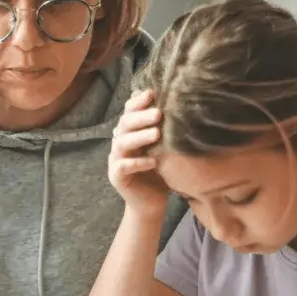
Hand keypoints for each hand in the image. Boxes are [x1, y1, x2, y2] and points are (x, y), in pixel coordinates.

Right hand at [109, 91, 168, 216]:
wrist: (151, 202)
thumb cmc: (160, 172)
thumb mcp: (163, 148)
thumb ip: (164, 130)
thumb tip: (181, 105)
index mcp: (129, 133)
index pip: (129, 111)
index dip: (137, 102)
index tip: (152, 93)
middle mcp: (119, 143)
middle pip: (125, 124)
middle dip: (141, 117)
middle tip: (158, 113)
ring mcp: (115, 159)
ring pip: (122, 143)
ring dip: (140, 137)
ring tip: (157, 134)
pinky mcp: (116, 176)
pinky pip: (123, 167)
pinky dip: (137, 163)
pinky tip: (152, 161)